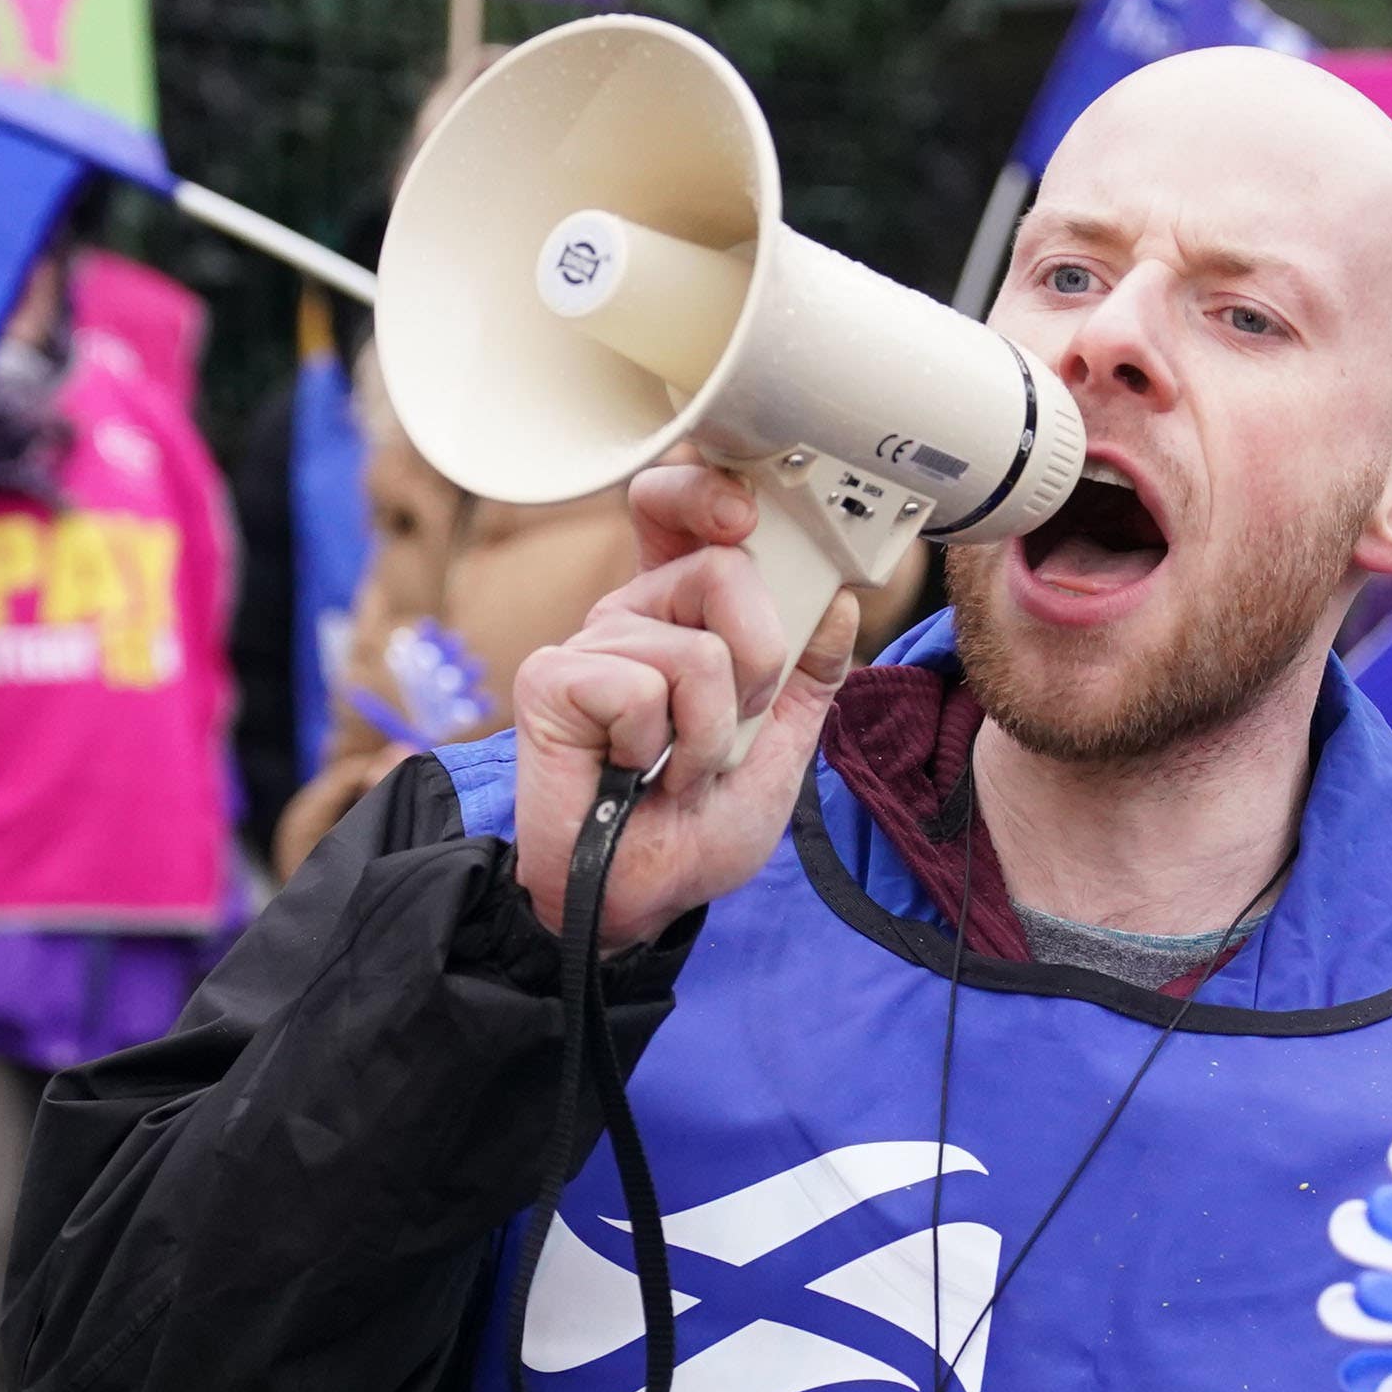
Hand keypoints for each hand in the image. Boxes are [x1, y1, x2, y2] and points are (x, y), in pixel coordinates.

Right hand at [513, 465, 859, 954]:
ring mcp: (588, 642)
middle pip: (720, 568)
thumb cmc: (696, 825)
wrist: (639, 898)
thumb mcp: (780, 748)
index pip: (685, 512)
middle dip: (757, 661)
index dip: (713, 493)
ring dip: (708, 734)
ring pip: (697, 651)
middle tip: (731, 723)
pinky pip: (642, 687)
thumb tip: (839, 607)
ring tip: (676, 767)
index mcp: (683, 616)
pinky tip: (630, 771)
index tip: (748, 520)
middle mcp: (633, 615)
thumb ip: (810, 678)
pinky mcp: (551, 679)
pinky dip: (658, 747)